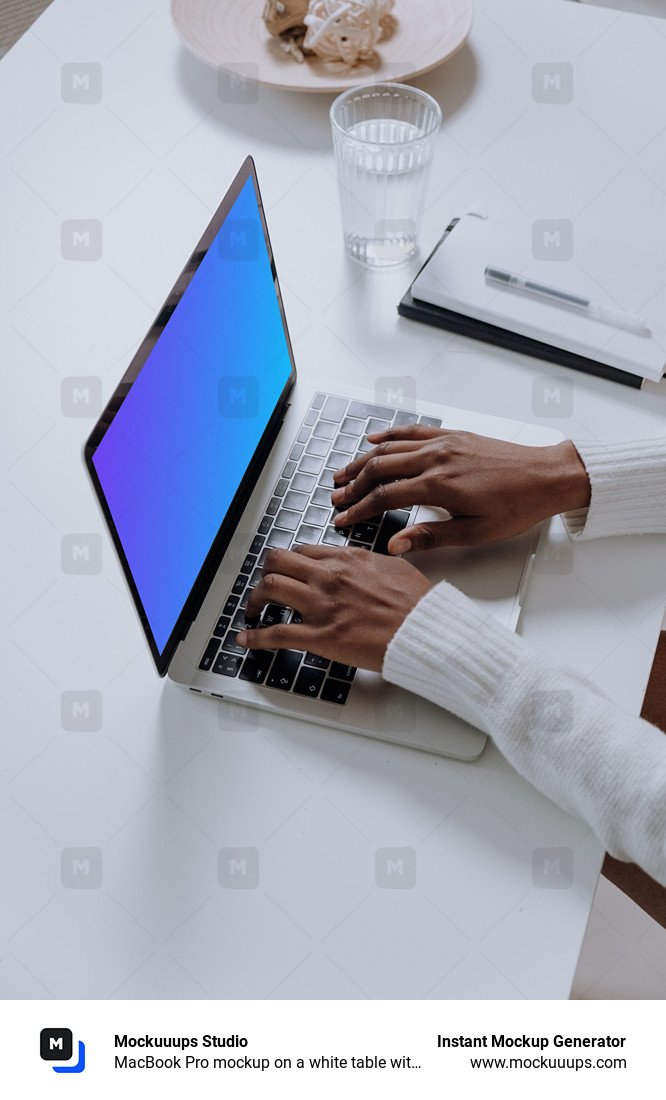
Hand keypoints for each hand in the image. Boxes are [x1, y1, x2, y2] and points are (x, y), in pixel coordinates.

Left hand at [236, 545, 431, 672]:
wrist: (425, 630)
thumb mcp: (393, 566)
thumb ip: (368, 562)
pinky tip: (246, 639)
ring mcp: (322, 605)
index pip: (302, 551)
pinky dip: (255, 637)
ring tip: (254, 610)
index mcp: (347, 559)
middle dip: (265, 573)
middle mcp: (329, 577)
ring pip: (270, 588)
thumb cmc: (417, 604)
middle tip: (263, 586)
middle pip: (277, 561)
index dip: (288, 561)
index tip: (285, 570)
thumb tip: (358, 563)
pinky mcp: (321, 636)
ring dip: (255, 599)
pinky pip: (276, 633)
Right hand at [331, 427, 590, 552]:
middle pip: (379, 468)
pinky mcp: (453, 435)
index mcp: (439, 486)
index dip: (359, 510)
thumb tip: (395, 546)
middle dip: (353, 484)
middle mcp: (436, 459)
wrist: (548, 476)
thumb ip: (430, 537)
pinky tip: (373, 439)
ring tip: (344, 474)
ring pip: (389, 448)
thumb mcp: (475, 533)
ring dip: (362, 460)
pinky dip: (388, 435)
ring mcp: (443, 443)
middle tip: (336, 498)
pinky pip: (411, 431)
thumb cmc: (517, 506)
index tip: (343, 519)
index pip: (384, 497)